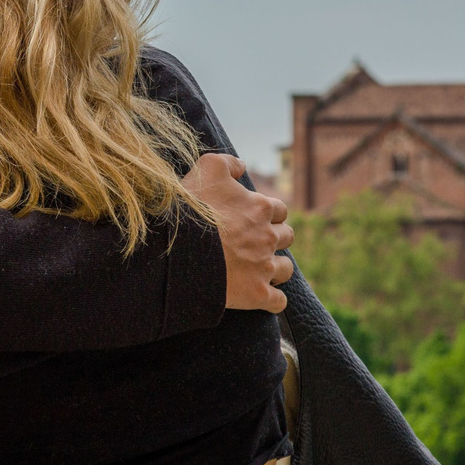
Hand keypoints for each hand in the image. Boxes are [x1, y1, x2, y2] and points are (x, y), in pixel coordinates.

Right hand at [184, 153, 292, 312]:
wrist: (177, 249)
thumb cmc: (191, 209)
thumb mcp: (207, 169)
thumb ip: (228, 162)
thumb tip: (242, 166)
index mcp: (262, 208)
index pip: (279, 210)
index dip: (267, 214)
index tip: (252, 219)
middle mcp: (269, 237)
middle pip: (286, 237)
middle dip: (274, 239)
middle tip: (254, 243)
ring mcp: (264, 267)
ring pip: (285, 269)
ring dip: (276, 268)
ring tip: (258, 270)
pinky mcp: (256, 294)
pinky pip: (278, 302)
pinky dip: (273, 301)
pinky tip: (263, 298)